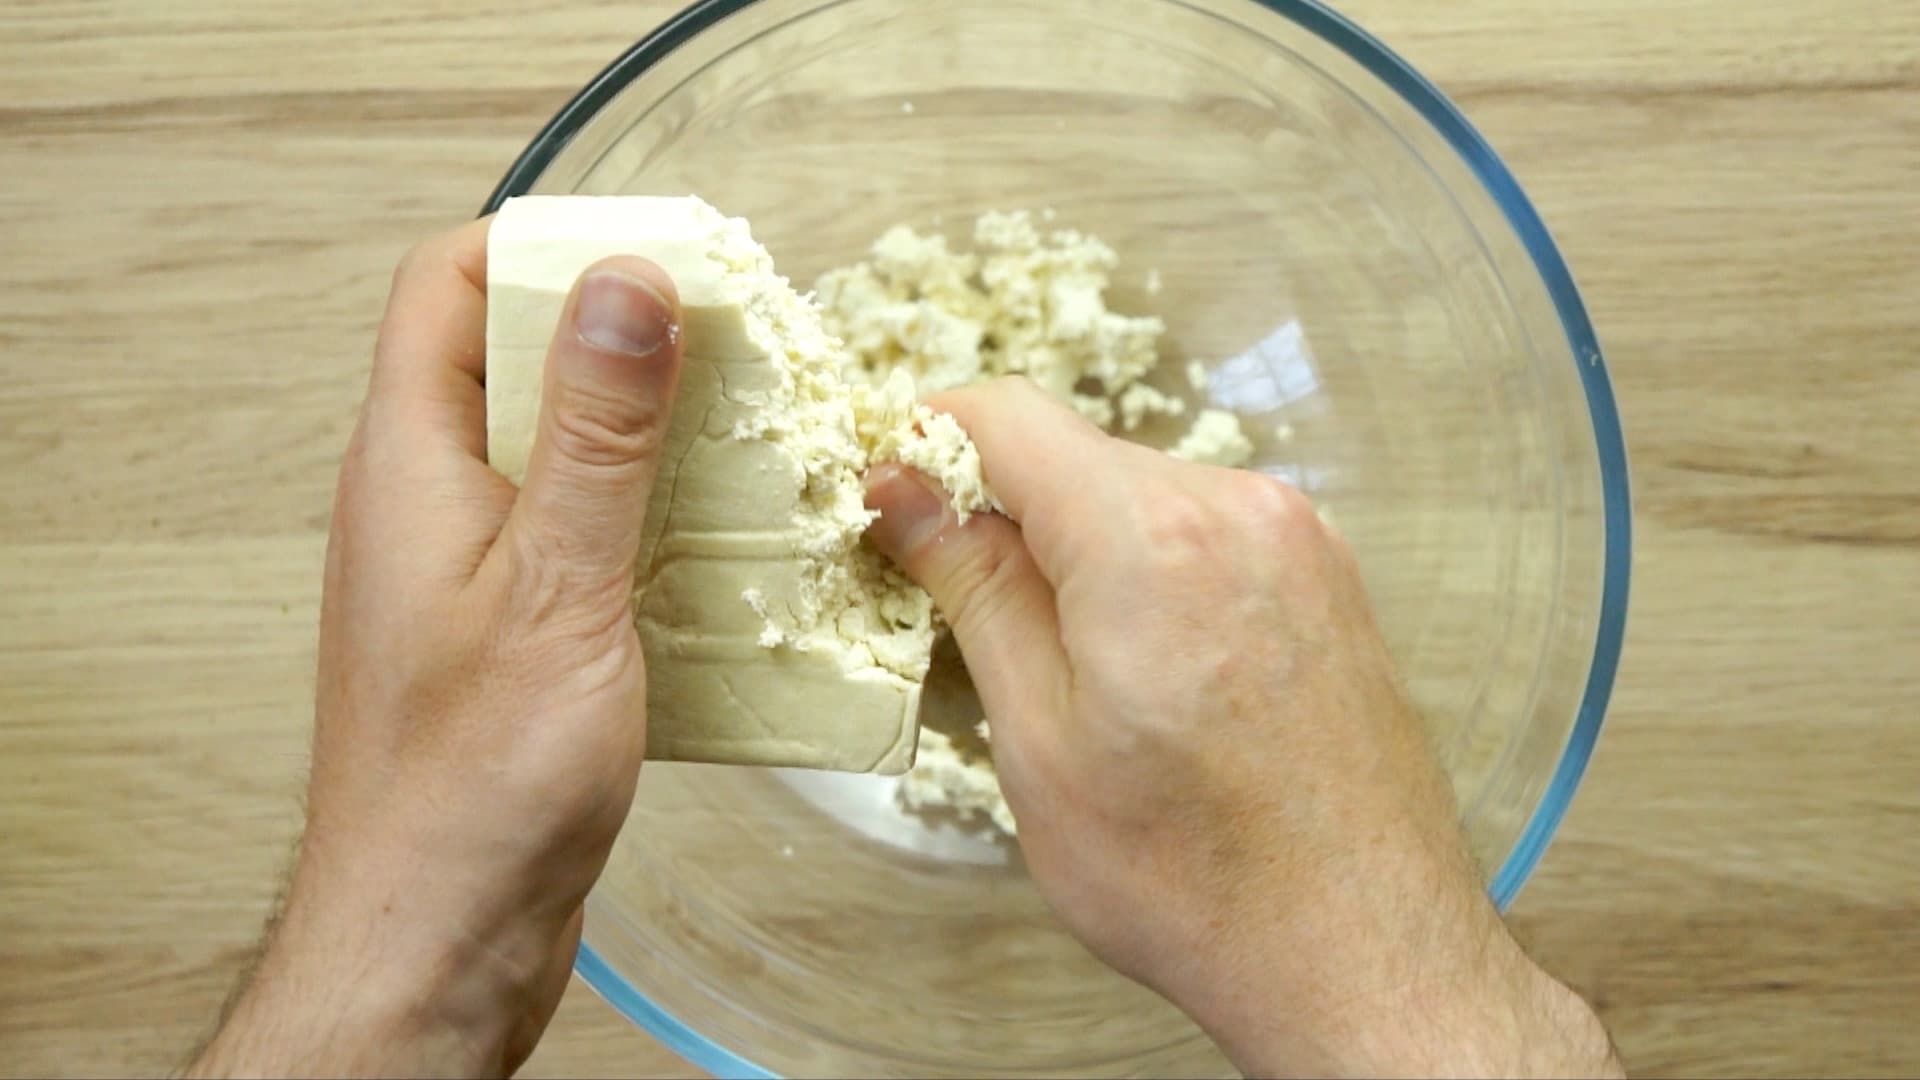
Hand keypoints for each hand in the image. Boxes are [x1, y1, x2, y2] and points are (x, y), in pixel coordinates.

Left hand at [190, 221, 683, 1077]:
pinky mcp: (512, 633)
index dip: (542, 244)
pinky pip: (578, 536)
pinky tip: (723, 550)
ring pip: (556, 454)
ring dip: (648, 437)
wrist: (437, 942)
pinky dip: (649, 521)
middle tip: (735, 345)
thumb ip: (597, 435)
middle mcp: (426, 501)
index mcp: (410, 463)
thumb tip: (628, 281)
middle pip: (514, 360)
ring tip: (749, 438)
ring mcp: (467, 569)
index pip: (447, 284)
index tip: (656, 252)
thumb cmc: (474, 787)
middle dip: (624, 340)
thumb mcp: (558, 587)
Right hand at [865, 378, 1619, 1078]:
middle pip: (1074, 453)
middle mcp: (1237, 507)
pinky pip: (1203, 531)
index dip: (927, 444)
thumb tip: (903, 486)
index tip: (889, 505)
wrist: (1359, 950)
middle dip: (1002, 512)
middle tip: (960, 614)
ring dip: (1077, 548)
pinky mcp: (1325, 575)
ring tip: (1062, 669)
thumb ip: (972, 588)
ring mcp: (1296, 536)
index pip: (1006, 415)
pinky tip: (1139, 669)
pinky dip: (1147, 571)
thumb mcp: (1039, 738)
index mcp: (1150, 536)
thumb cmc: (1194, 876)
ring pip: (1138, 494)